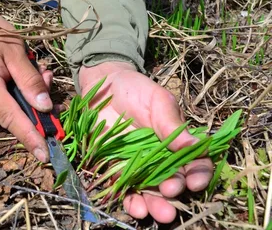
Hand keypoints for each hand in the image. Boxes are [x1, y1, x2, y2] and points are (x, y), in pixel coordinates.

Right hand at [0, 0, 53, 161]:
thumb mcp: (17, 52)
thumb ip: (30, 81)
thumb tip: (45, 108)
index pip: (11, 118)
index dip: (29, 138)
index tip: (45, 155)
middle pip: (14, 117)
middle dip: (38, 109)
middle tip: (49, 81)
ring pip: (12, 112)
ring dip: (31, 100)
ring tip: (41, 74)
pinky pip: (6, 106)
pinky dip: (22, 98)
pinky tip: (30, 79)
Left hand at [79, 62, 213, 222]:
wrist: (102, 87)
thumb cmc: (134, 89)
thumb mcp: (157, 100)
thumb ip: (172, 123)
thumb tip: (197, 146)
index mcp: (176, 142)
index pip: (194, 162)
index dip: (198, 174)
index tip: (194, 182)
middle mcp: (160, 158)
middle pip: (173, 182)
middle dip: (174, 193)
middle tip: (171, 194)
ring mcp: (138, 165)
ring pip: (151, 191)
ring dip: (155, 204)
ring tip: (155, 213)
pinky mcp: (116, 168)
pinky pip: (125, 189)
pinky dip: (131, 201)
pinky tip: (135, 208)